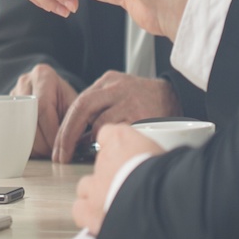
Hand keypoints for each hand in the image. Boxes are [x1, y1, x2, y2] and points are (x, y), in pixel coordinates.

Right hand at [11, 64, 78, 157]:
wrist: (55, 91)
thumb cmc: (66, 99)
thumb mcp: (74, 104)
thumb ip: (73, 120)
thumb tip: (73, 146)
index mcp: (43, 76)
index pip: (42, 107)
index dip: (50, 132)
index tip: (58, 147)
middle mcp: (24, 82)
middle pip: (27, 118)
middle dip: (41, 142)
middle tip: (52, 153)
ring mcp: (11, 95)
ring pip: (16, 126)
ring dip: (31, 145)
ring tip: (45, 152)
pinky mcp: (4, 108)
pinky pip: (10, 131)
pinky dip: (23, 144)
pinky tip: (35, 148)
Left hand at [52, 72, 179, 162]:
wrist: (179, 97)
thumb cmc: (145, 103)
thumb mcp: (119, 97)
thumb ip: (99, 111)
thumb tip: (74, 140)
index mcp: (108, 81)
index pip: (78, 103)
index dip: (65, 128)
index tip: (59, 148)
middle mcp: (116, 87)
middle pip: (81, 108)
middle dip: (67, 135)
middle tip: (62, 156)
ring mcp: (130, 99)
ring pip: (100, 124)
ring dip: (92, 143)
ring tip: (92, 154)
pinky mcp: (142, 114)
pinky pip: (119, 133)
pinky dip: (112, 144)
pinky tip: (113, 151)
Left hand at [72, 124, 162, 233]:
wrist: (163, 201)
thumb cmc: (173, 176)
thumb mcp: (172, 156)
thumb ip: (160, 155)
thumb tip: (173, 162)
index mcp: (122, 140)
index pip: (109, 134)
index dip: (117, 148)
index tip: (127, 156)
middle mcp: (104, 160)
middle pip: (100, 164)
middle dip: (112, 175)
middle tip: (129, 187)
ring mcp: (95, 186)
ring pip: (86, 187)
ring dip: (97, 195)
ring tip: (117, 204)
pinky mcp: (91, 211)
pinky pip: (80, 210)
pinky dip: (88, 215)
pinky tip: (102, 219)